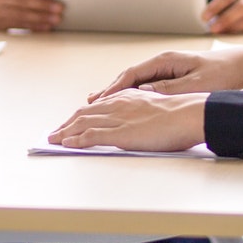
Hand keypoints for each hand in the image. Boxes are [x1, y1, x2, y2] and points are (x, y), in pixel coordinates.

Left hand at [48, 89, 206, 150]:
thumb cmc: (181, 115)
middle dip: (67, 124)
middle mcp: (118, 105)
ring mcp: (118, 119)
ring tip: (53, 139)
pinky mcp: (121, 133)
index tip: (71, 122)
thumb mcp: (156, 107)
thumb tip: (137, 123)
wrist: (190, 114)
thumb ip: (141, 113)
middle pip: (84, 113)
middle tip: (55, 132)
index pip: (97, 107)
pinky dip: (76, 140)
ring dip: (65, 132)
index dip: (81, 115)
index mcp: (127, 98)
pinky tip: (67, 145)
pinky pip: (92, 136)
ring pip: (83, 123)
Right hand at [88, 46, 242, 100]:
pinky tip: (123, 104)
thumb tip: (142, 93)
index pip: (131, 75)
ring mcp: (166, 69)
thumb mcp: (195, 85)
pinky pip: (145, 87)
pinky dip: (131, 95)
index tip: (98, 101)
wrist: (242, 67)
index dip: (113, 88)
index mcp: (165, 61)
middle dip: (108, 90)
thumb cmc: (221, 75)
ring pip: (134, 83)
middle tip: (88, 103)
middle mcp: (162, 62)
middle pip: (128, 78)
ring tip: (97, 103)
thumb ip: (168, 89)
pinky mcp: (172, 77)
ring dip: (117, 93)